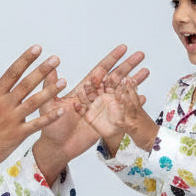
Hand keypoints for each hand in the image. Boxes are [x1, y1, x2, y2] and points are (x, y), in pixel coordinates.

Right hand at [0, 46, 64, 177]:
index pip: (12, 73)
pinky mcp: (17, 135)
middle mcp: (4, 106)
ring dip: (50, 91)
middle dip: (42, 70)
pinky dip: (49, 118)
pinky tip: (62, 110)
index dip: (25, 59)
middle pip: (26, 84)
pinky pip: (36, 125)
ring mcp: (11, 120)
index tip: (37, 48)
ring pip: (34, 102)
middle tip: (56, 59)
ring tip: (64, 81)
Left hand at [34, 45, 148, 180]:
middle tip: (140, 54)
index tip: (123, 48)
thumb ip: (51, 86)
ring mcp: (103, 109)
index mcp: (84, 90)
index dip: (112, 59)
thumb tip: (51, 65)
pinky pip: (123, 112)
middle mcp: (96, 97)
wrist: (58, 148)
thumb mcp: (49, 105)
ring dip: (134, 82)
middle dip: (128, 66)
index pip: (101, 70)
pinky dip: (133, 104)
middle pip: (115, 77)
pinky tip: (143, 97)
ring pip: (122, 92)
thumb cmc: (51, 127)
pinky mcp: (108, 123)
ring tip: (146, 71)